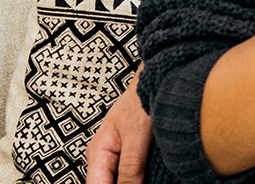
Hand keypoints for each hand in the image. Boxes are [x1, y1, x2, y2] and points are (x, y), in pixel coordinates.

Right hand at [85, 69, 152, 183]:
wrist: (156, 80)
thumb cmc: (143, 100)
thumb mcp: (137, 136)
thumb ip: (130, 166)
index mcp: (98, 152)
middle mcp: (102, 156)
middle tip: (145, 181)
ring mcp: (115, 154)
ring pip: (117, 180)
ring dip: (131, 182)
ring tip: (150, 177)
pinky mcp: (128, 153)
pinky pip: (127, 174)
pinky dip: (137, 178)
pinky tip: (150, 176)